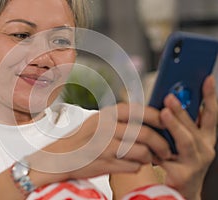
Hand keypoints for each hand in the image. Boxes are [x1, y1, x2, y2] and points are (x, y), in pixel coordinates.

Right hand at [26, 103, 171, 186]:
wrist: (59, 156)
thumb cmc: (81, 139)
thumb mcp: (99, 121)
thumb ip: (120, 119)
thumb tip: (148, 120)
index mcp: (107, 114)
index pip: (140, 111)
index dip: (158, 117)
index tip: (168, 123)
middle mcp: (107, 128)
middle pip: (145, 133)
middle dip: (162, 143)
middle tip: (167, 150)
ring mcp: (105, 146)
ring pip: (141, 152)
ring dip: (151, 157)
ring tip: (153, 159)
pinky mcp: (104, 163)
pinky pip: (132, 166)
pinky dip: (137, 167)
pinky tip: (133, 165)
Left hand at [159, 75, 216, 199]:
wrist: (181, 190)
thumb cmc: (180, 160)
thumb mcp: (183, 140)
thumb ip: (179, 124)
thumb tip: (166, 102)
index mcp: (205, 137)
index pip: (210, 114)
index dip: (210, 96)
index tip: (206, 78)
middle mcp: (205, 149)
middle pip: (195, 125)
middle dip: (183, 109)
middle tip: (170, 96)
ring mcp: (195, 162)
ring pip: (185, 140)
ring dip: (175, 125)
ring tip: (164, 113)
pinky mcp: (182, 175)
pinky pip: (166, 158)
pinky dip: (155, 148)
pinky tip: (146, 141)